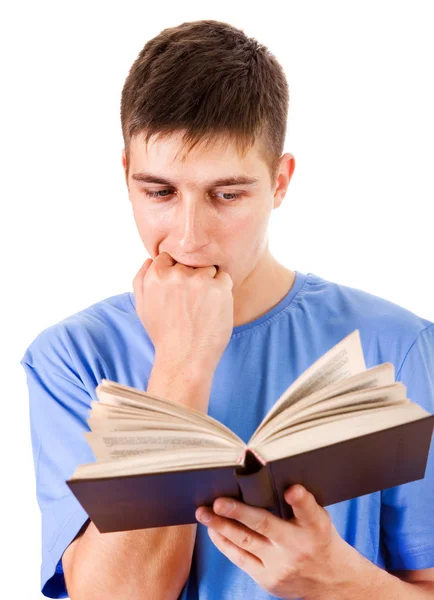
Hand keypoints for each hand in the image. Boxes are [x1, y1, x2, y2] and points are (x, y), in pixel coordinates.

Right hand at [133, 252, 233, 373]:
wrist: (185, 358)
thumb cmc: (163, 334)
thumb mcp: (142, 307)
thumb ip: (141, 279)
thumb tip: (150, 260)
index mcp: (157, 275)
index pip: (169, 256)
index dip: (175, 272)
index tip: (179, 290)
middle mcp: (178, 274)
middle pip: (189, 262)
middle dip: (191, 277)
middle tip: (191, 303)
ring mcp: (200, 280)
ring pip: (208, 268)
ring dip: (208, 282)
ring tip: (202, 307)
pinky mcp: (219, 288)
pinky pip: (224, 278)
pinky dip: (222, 290)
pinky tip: (213, 308)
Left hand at [195, 484, 352, 598]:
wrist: (330, 582)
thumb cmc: (319, 538)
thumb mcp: (319, 518)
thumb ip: (300, 502)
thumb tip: (267, 475)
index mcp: (315, 527)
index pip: (309, 510)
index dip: (300, 499)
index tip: (292, 489)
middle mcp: (297, 546)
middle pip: (266, 526)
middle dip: (239, 513)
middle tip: (218, 501)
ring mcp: (280, 565)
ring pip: (246, 542)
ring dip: (221, 526)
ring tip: (203, 513)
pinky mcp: (267, 579)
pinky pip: (240, 559)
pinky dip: (224, 543)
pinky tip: (213, 530)